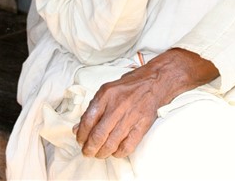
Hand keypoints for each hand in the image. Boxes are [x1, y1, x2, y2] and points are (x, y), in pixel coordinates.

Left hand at [74, 48, 218, 157]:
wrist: (156, 81)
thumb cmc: (131, 85)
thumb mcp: (108, 89)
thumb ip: (93, 108)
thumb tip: (78, 128)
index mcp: (106, 94)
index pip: (87, 121)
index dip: (81, 135)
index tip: (80, 140)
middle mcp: (117, 105)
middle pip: (98, 136)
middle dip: (89, 149)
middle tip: (88, 152)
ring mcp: (131, 116)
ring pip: (111, 144)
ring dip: (102, 153)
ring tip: (99, 153)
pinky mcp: (142, 124)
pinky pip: (127, 146)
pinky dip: (118, 152)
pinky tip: (115, 150)